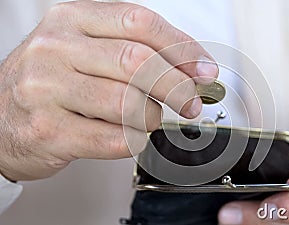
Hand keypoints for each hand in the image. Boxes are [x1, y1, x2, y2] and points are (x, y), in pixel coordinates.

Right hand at [0, 1, 217, 180]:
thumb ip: (133, 50)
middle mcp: (55, 49)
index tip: (203, 69)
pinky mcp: (48, 130)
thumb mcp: (86, 49)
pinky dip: (134, 139)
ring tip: (149, 117)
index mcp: (71, 19)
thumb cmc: (51, 81)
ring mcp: (46, 90)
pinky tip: (131, 135)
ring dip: (152, 115)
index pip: (139, 22)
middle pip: (137, 61)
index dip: (181, 47)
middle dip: (177, 85)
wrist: (0, 118)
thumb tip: (191, 68)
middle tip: (190, 101)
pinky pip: (112, 138)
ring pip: (127, 102)